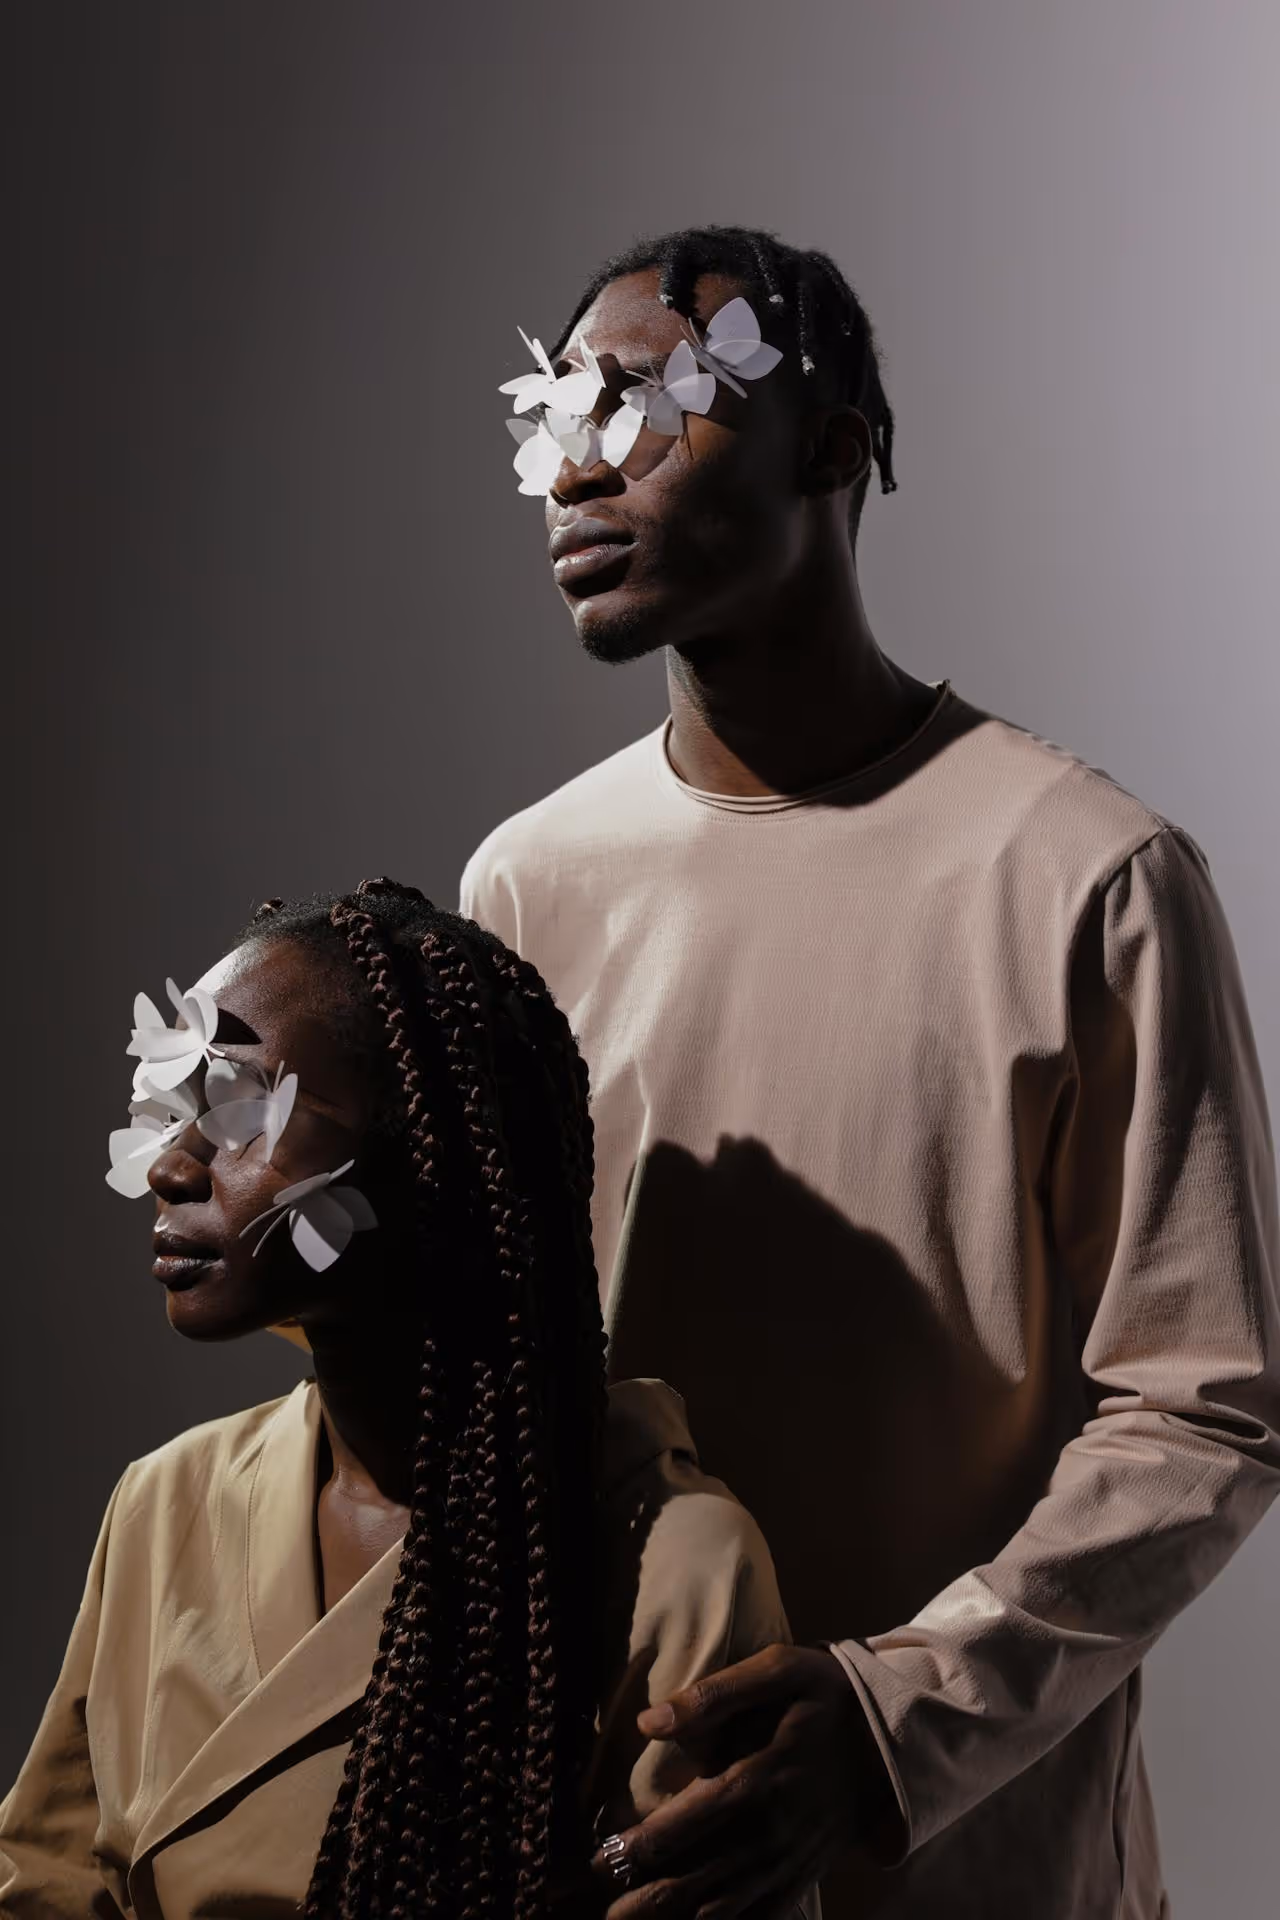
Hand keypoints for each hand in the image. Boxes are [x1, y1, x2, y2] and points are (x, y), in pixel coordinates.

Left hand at [589, 1644, 898, 1918]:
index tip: (596, 1859)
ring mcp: (785, 1863)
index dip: (632, 1850)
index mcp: (753, 1781)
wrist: (893, 1736)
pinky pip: (759, 1919)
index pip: (678, 1827)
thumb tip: (650, 1722)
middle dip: (640, 1902)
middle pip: (690, 1882)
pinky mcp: (801, 1877)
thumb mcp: (779, 1670)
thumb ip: (714, 1694)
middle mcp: (766, 1834)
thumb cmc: (825, 1695)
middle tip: (600, 1909)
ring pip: (718, 1910)